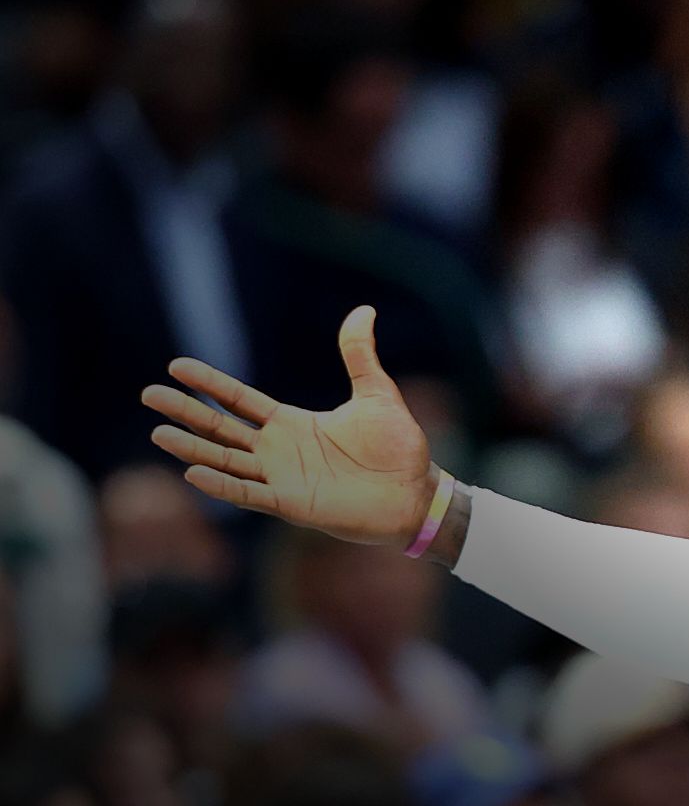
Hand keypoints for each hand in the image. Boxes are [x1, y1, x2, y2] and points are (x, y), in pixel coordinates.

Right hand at [141, 306, 434, 547]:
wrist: (416, 491)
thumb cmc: (396, 446)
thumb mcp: (375, 392)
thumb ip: (360, 354)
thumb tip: (364, 310)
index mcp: (293, 423)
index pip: (240, 400)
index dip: (210, 384)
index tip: (175, 366)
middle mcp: (279, 450)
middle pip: (222, 428)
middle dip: (187, 411)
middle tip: (148, 394)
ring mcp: (282, 478)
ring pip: (226, 460)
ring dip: (192, 449)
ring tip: (158, 433)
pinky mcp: (292, 504)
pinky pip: (250, 494)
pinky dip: (222, 485)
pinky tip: (193, 473)